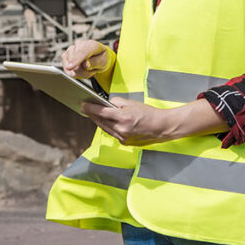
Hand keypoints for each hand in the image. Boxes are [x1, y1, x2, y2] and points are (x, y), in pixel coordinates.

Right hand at [62, 40, 113, 78]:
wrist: (96, 57)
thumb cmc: (100, 58)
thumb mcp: (103, 62)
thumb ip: (95, 63)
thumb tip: (85, 65)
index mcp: (92, 44)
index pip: (82, 52)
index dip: (76, 60)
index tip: (69, 67)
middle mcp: (79, 44)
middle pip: (76, 64)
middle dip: (84, 72)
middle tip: (93, 71)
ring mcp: (70, 50)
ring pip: (71, 68)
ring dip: (80, 73)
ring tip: (87, 69)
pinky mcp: (64, 56)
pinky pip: (67, 71)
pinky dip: (75, 73)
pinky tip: (81, 70)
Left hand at [83, 97, 229, 146]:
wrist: (162, 127)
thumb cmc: (149, 114)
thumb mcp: (133, 103)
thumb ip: (118, 103)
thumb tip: (108, 104)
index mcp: (124, 118)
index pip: (102, 112)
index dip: (91, 108)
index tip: (83, 104)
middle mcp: (121, 130)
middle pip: (101, 121)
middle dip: (92, 114)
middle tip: (84, 107)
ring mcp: (123, 138)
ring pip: (105, 128)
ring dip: (98, 121)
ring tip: (91, 114)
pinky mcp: (125, 142)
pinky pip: (112, 133)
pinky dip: (107, 127)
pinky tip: (103, 122)